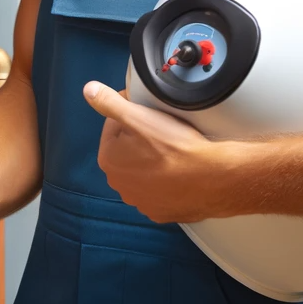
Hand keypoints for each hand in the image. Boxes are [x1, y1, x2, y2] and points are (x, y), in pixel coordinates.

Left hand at [83, 81, 240, 222]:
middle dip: (140, 139)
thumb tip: (88, 90)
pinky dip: (166, 181)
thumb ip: (109, 102)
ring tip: (172, 150)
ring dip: (152, 160)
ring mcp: (141, 202)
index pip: (114, 127)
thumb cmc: (175, 147)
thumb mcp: (138, 116)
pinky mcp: (162, 213)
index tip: (146, 111)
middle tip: (162, 130)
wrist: (213, 179)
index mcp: (109, 160)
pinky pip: (160, 190)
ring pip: (143, 171)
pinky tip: (179, 172)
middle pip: (127, 150)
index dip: (130, 114)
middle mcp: (120, 186)